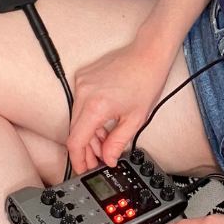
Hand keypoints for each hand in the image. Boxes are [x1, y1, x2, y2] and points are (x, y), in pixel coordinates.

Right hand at [67, 36, 174, 171]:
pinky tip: (103, 124)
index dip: (78, 160)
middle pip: (75, 131)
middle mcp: (84, 93)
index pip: (76, 141)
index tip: (83, 169)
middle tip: (98, 159)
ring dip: (88, 133)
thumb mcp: (135, 119)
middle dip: (86, 149)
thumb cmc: (146, 80)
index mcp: (96, 106)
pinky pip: (80, 103)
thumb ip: (117, 143)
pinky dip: (89, 116)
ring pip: (76, 118)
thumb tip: (108, 158)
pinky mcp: (83, 76)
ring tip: (104, 142)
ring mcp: (81, 83)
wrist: (148, 53)